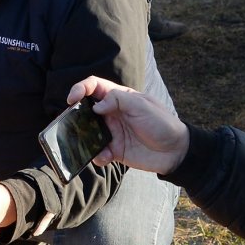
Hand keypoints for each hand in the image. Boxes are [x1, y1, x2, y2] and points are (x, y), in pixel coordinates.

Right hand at [64, 76, 189, 174]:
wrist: (176, 151)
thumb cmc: (162, 123)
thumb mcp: (142, 105)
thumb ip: (118, 100)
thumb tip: (96, 106)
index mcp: (119, 98)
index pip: (94, 87)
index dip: (80, 88)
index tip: (72, 98)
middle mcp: (112, 113)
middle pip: (86, 110)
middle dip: (74, 115)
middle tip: (68, 122)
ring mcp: (112, 132)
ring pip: (88, 133)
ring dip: (83, 138)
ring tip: (83, 143)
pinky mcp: (114, 150)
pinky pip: (98, 153)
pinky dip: (97, 156)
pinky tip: (106, 157)